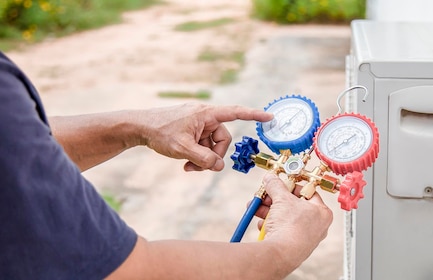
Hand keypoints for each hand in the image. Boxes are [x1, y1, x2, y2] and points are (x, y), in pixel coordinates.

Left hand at [140, 103, 272, 170]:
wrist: (138, 127)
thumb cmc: (159, 132)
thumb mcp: (182, 149)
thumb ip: (204, 158)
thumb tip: (219, 166)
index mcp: (206, 114)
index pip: (235, 113)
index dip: (254, 115)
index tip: (270, 116)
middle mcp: (205, 116)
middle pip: (223, 139)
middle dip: (214, 155)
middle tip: (199, 167)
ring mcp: (198, 124)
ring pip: (212, 146)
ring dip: (203, 159)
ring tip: (188, 166)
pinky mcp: (192, 131)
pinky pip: (203, 146)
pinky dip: (197, 156)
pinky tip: (185, 163)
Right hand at [254, 173, 332, 266]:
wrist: (281, 254)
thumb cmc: (291, 227)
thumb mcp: (281, 198)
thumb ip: (275, 185)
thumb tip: (270, 178)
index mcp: (322, 212)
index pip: (307, 192)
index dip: (291, 186)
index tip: (280, 184)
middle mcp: (317, 226)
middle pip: (293, 206)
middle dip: (275, 200)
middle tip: (265, 195)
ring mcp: (305, 238)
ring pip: (285, 219)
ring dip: (269, 212)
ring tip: (257, 208)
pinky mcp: (293, 247)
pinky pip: (282, 231)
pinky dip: (271, 226)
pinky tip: (261, 224)